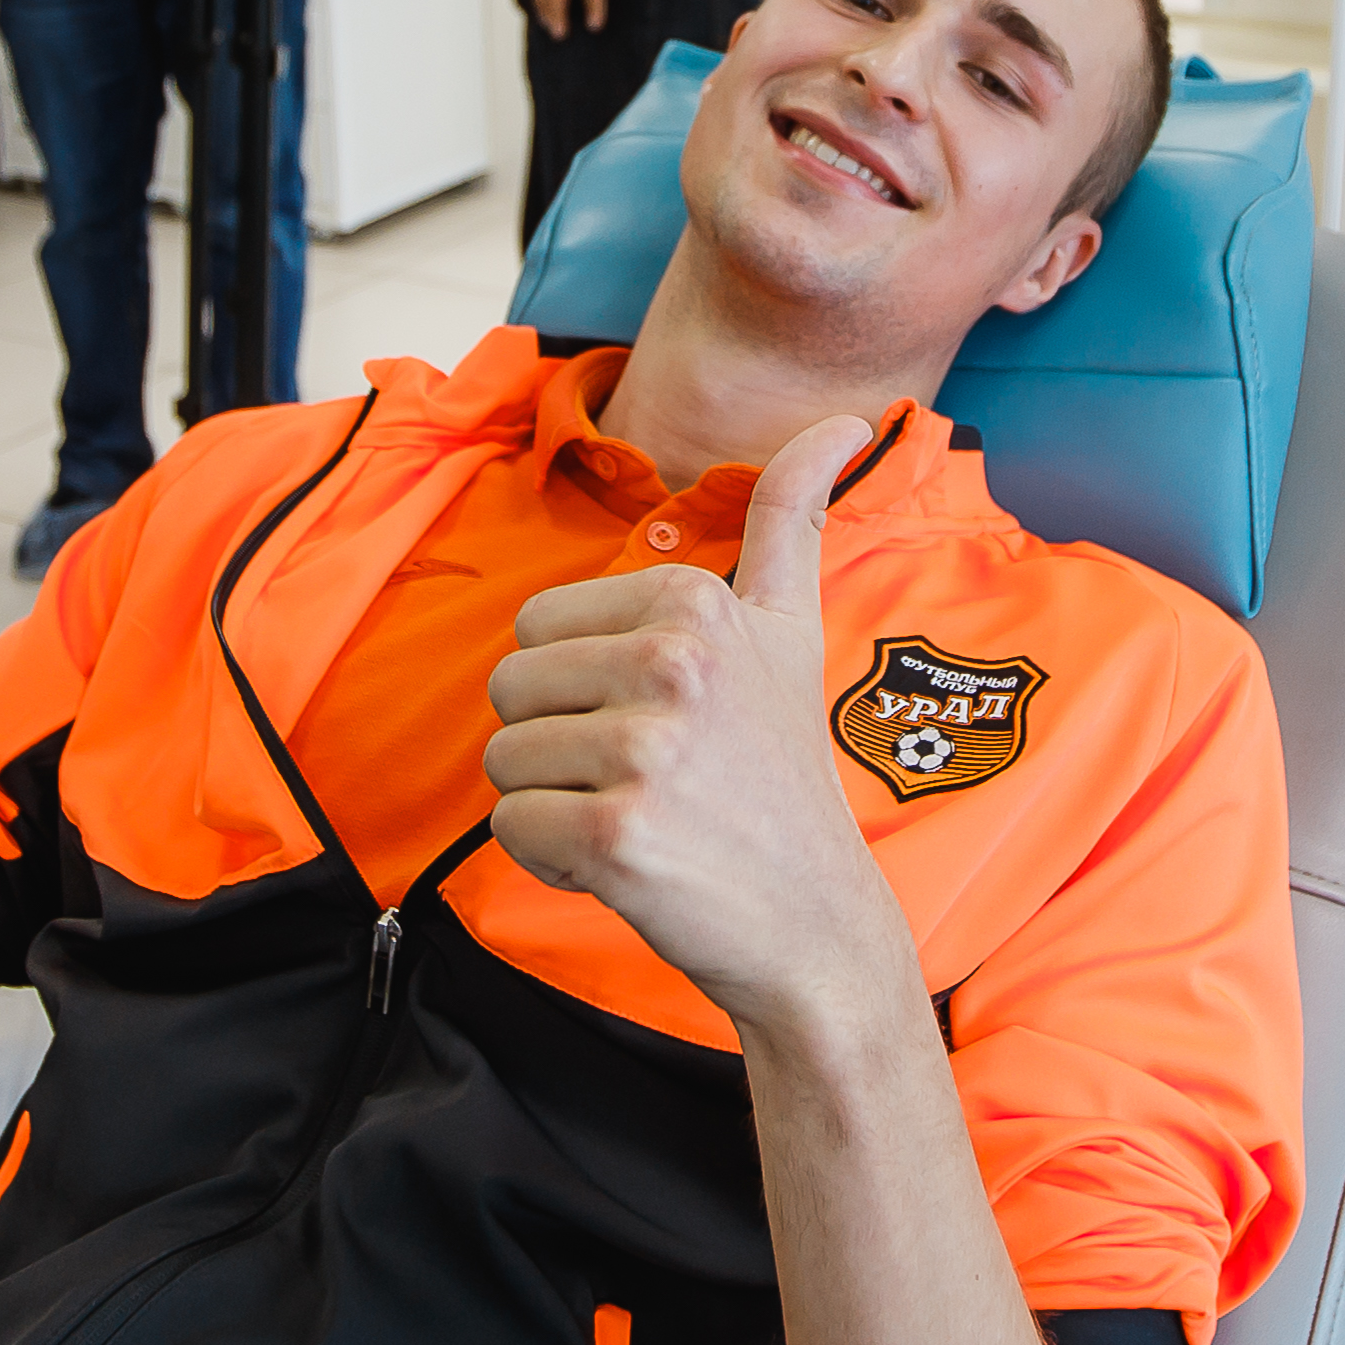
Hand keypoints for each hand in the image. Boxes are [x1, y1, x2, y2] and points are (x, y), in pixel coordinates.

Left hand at [483, 415, 905, 1040]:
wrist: (817, 923)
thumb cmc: (784, 777)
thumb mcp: (793, 628)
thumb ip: (792, 517)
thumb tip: (841, 421)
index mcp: (695, 600)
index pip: (538, 625)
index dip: (582, 685)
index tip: (663, 721)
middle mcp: (672, 663)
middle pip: (510, 687)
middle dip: (559, 743)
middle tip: (650, 780)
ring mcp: (645, 749)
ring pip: (502, 760)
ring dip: (554, 802)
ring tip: (643, 819)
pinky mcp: (615, 834)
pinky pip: (510, 828)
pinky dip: (552, 860)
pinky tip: (628, 865)